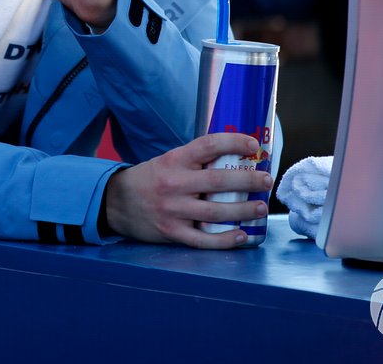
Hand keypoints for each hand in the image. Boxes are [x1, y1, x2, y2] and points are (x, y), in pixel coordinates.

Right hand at [102, 133, 272, 248]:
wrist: (116, 202)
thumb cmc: (151, 179)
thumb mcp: (169, 161)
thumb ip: (196, 161)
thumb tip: (237, 157)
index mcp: (174, 160)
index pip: (208, 145)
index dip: (234, 142)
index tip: (254, 145)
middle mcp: (174, 184)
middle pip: (218, 181)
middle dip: (248, 180)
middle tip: (265, 180)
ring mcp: (173, 210)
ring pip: (215, 212)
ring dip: (243, 210)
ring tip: (260, 207)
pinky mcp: (172, 233)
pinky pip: (203, 239)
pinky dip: (224, 239)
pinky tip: (241, 235)